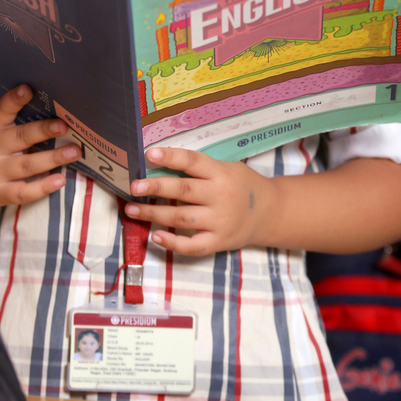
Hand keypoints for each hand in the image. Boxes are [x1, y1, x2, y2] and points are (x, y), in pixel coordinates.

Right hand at [0, 85, 80, 209]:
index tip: (28, 89)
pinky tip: (61, 179)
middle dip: (43, 130)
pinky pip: (25, 192)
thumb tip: (54, 108)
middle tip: (64, 125)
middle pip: (20, 137)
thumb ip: (16, 119)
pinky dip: (44, 186)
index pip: (1, 110)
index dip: (14, 100)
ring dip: (53, 157)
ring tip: (74, 151)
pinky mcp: (2, 193)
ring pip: (28, 165)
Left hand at [125, 147, 272, 255]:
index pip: (192, 161)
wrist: (269, 213)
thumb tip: (159, 165)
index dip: (170, 156)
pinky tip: (155, 236)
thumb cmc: (241, 185)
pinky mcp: (219, 241)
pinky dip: (173, 243)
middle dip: (155, 188)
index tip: (148, 154)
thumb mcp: (227, 168)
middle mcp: (220, 196)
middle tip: (133, 186)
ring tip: (131, 209)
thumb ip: (200, 168)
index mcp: (221, 173)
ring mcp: (220, 221)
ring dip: (153, 214)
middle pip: (183, 190)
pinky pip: (193, 246)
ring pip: (181, 218)